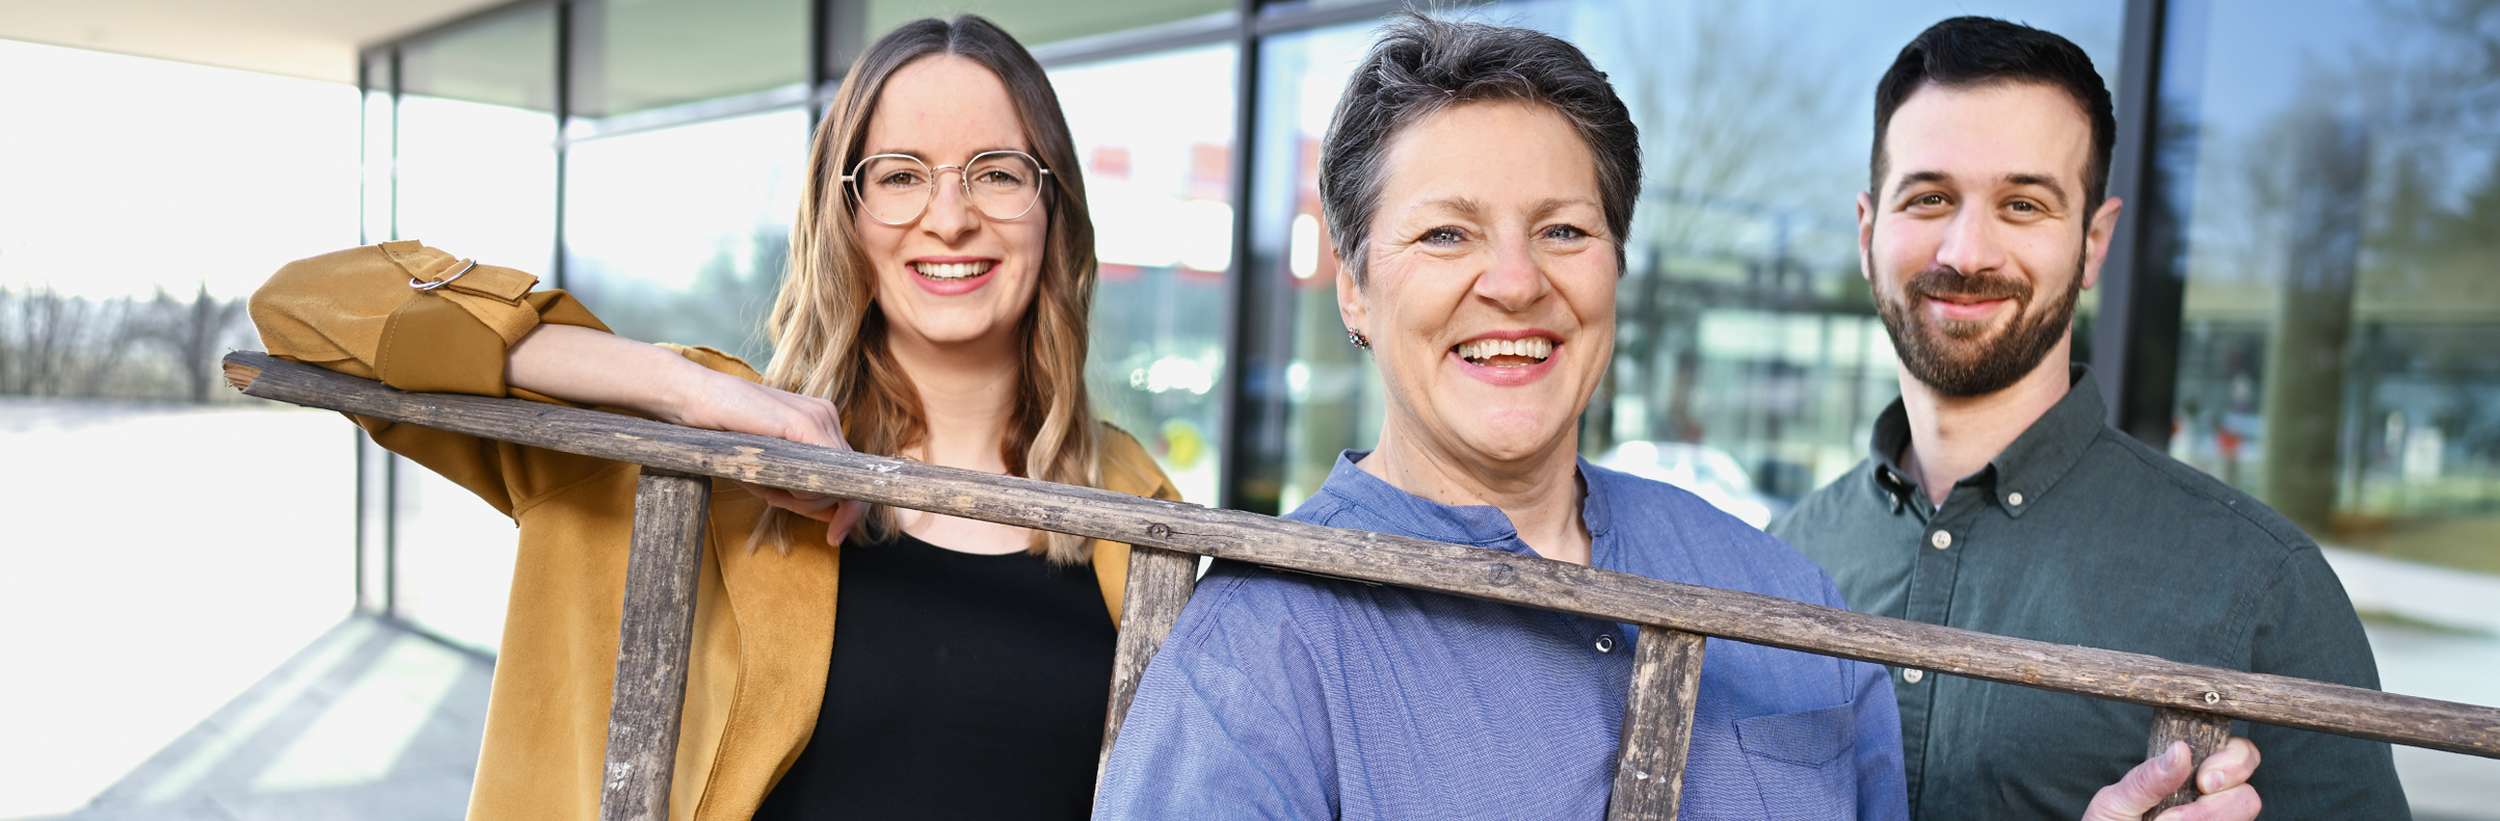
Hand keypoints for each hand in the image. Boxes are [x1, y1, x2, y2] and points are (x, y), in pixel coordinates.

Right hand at [660, 370, 865, 544]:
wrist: (691, 401)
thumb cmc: (724, 438)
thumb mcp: (769, 474)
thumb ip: (804, 493)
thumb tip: (838, 519)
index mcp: (821, 425)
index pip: (851, 475)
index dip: (848, 510)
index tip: (834, 536)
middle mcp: (827, 417)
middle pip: (849, 483)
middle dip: (817, 508)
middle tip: (778, 501)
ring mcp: (819, 417)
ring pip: (838, 483)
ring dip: (804, 502)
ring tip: (768, 489)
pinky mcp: (805, 422)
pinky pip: (823, 473)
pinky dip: (802, 493)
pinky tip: (776, 488)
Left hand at [2081, 738, 2261, 820]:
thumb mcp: (2116, 801)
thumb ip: (2147, 779)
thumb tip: (2180, 749)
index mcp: (2188, 773)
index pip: (2237, 752)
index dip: (2232, 761)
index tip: (2203, 781)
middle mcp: (2210, 798)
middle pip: (2247, 794)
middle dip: (2215, 806)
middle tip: (2174, 817)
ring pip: (2244, 815)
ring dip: (2203, 820)